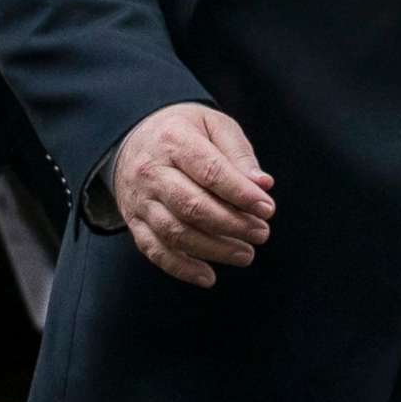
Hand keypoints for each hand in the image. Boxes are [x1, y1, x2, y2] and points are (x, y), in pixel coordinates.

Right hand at [111, 103, 275, 288]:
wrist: (133, 138)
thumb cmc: (184, 131)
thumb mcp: (213, 125)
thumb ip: (239, 154)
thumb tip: (263, 185)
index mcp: (174, 140)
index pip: (210, 171)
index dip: (241, 194)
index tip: (268, 209)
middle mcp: (151, 171)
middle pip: (192, 206)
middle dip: (232, 224)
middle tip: (261, 233)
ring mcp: (140, 199)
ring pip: (175, 232)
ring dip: (214, 249)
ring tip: (246, 254)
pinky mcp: (134, 221)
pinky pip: (154, 250)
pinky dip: (181, 268)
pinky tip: (208, 276)